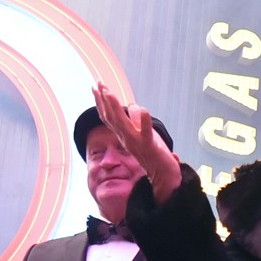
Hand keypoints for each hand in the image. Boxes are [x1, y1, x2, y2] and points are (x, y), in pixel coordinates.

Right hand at [92, 83, 181, 201]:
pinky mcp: (150, 146)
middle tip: (99, 83)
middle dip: (104, 100)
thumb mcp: (143, 135)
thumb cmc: (155, 156)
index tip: (96, 88)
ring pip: (122, 124)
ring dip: (115, 108)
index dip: (101, 103)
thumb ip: (138, 123)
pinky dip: (143, 122)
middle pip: (111, 118)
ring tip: (110, 93)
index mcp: (124, 136)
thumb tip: (136, 109)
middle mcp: (126, 139)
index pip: (109, 118)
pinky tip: (143, 110)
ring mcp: (136, 143)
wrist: (164, 177)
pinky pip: (145, 133)